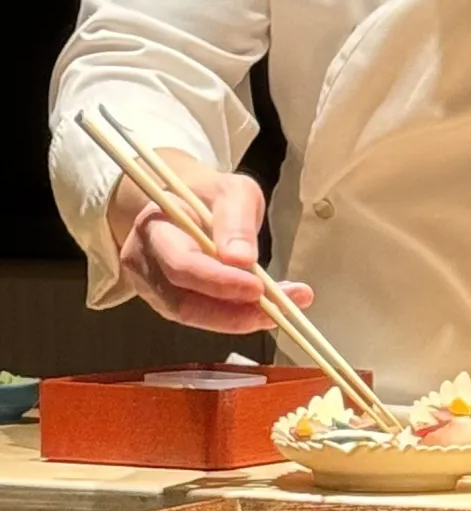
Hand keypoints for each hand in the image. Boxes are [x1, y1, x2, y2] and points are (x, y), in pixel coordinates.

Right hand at [112, 153, 307, 333]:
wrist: (186, 203)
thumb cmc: (209, 195)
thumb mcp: (232, 192)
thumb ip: (236, 220)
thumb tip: (242, 260)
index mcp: (153, 227)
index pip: (181, 263)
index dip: (218, 280)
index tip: (259, 287)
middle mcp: (144, 262)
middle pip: (183, 302)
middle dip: (236, 311)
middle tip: (284, 307)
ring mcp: (152, 286)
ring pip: (195, 315)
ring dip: (242, 318)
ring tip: (287, 306)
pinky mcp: (169, 302)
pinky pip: (202, 316)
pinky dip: (237, 316)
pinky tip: (269, 308)